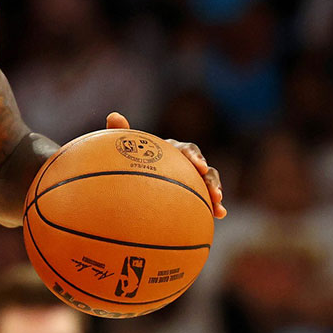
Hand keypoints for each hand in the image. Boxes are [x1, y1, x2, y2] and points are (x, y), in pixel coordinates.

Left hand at [105, 112, 225, 217]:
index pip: (187, 150)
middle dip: (211, 179)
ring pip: (208, 183)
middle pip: (204, 168)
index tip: (199, 167)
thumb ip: (121, 132)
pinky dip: (213, 206)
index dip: (195, 157)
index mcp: (173, 150)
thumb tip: (114, 116)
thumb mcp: (123, 147)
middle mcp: (186, 162)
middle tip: (214, 193)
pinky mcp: (193, 191)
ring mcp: (191, 177)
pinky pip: (205, 199)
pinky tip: (219, 216)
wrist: (130, 175)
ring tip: (219, 208)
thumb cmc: (128, 157)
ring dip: (216, 193)